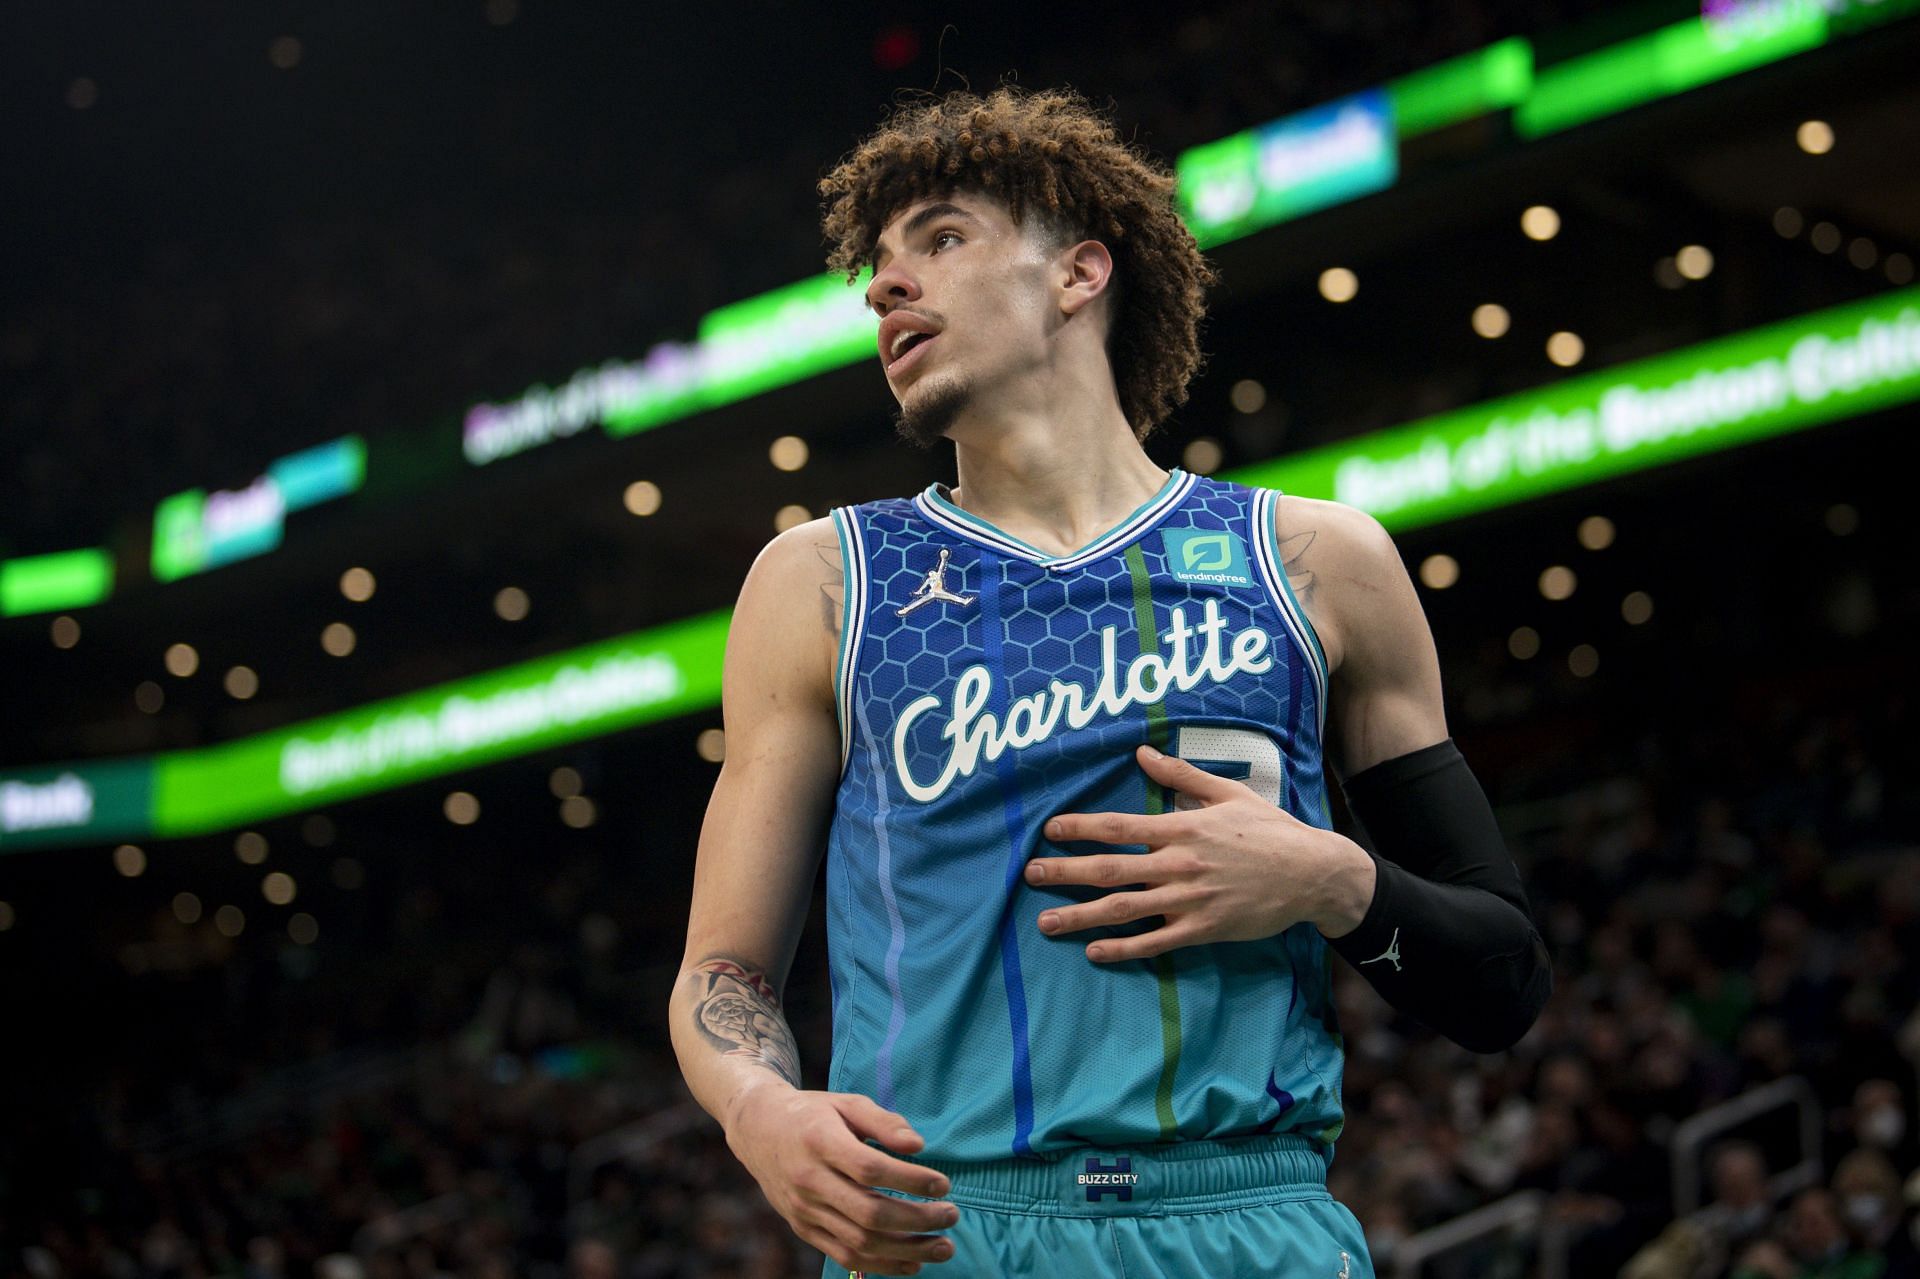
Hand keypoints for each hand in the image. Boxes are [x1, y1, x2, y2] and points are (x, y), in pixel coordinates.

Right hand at [725, 1085, 958, 1274]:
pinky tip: (913, 1263)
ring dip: (907, 1250)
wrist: (758, 1130)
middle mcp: (809, 1181)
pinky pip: (844, 1255)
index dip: (910, 1181)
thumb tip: (918, 1146)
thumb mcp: (847, 1104)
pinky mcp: (804, 1229)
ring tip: (944, 1247)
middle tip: (952, 1215)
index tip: (943, 1184)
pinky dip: (882, 1264)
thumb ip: (884, 1122)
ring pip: (860, 1242)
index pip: (870, 1169)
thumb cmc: (813, 1113)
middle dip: (918, 1220)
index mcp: (820, 1142)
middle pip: (869, 1213)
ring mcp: (805, 1210)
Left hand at [1025, 744, 1373, 961]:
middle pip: (1110, 869)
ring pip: (1125, 909)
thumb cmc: (1270, 831)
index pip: (1119, 826)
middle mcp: (1179, 863)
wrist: (1312, 873)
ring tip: (1046, 923)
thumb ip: (1181, 775)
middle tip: (1030, 876)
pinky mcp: (1203, 930)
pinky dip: (1124, 949)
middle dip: (1065, 872)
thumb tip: (1142, 753)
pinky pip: (1156, 942)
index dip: (1080, 828)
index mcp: (1182, 828)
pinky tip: (1095, 952)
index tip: (1049, 830)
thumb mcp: (1227, 794)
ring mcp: (1189, 900)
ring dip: (1082, 916)